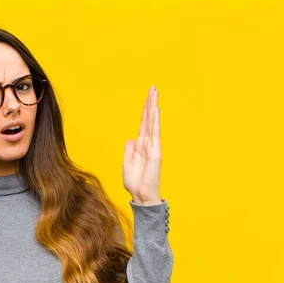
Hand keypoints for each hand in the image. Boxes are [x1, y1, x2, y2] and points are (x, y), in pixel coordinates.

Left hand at [123, 86, 161, 204]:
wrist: (140, 194)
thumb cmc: (134, 181)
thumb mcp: (127, 162)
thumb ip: (129, 148)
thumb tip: (132, 138)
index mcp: (140, 144)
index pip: (143, 123)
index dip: (145, 110)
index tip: (147, 97)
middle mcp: (148, 142)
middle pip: (148, 119)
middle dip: (150, 103)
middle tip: (153, 88)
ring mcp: (153, 146)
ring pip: (152, 122)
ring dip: (153, 107)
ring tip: (155, 93)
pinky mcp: (156, 152)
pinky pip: (155, 133)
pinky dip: (155, 121)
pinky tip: (156, 110)